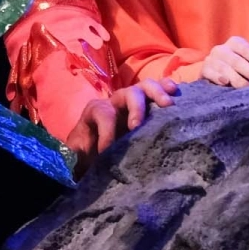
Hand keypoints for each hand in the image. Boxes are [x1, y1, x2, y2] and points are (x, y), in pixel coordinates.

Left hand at [64, 78, 179, 171]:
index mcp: (95, 112)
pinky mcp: (147, 105)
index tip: (108, 151)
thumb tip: (72, 162)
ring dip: (156, 92)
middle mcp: (115, 102)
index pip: (102, 113)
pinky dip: (167, 87)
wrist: (95, 152)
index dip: (106, 131)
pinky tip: (176, 91)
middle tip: (139, 125)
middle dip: (135, 107)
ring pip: (144, 87)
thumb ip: (73, 157)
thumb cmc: (87, 155)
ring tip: (168, 104)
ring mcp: (133, 102)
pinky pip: (158, 90)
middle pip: (126, 94)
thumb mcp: (76, 157)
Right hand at [201, 36, 248, 87]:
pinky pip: (209, 72)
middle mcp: (222, 49)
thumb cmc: (240, 71)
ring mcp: (211, 59)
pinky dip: (217, 77)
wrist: (215, 76)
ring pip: (225, 68)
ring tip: (248, 89)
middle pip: (237, 60)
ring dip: (238, 79)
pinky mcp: (203, 70)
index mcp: (236, 43)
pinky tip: (225, 82)